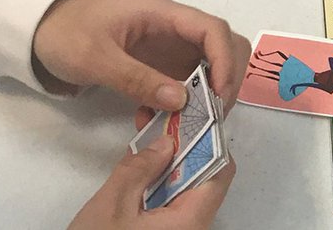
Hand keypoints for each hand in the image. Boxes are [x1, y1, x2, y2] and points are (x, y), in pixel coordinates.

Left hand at [32, 0, 250, 112]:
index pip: (213, 29)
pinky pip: (188, 81)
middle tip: (213, 112)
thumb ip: (137, 79)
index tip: (218, 94)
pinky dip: (186, 101)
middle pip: (224, 44)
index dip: (224, 60)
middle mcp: (176, 27)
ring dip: (210, 92)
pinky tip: (164, 119)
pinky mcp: (164, 62)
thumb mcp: (95, 59)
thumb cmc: (66, 35)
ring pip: (212, 64)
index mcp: (163, 14)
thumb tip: (181, 101)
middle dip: (227, 77)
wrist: (41, 31)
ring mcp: (172, 45)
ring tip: (192, 120)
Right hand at [69, 136, 236, 229]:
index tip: (190, 115)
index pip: (220, 169)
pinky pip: (173, 202)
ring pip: (188, 188)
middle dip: (187, 146)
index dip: (209, 139)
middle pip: (206, 176)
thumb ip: (139, 169)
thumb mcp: (112, 206)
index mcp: (193, 218)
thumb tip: (166, 141)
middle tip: (166, 122)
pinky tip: (143, 167)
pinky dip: (162, 182)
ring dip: (172, 163)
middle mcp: (196, 226)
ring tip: (152, 136)